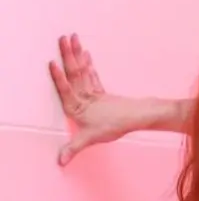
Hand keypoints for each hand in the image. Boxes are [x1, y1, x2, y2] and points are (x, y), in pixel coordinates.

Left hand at [49, 34, 135, 165]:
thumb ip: (74, 147)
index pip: (65, 91)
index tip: (53, 62)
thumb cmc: (119, 126)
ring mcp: (92, 98)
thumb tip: (59, 162)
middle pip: (73, 77)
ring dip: (76, 56)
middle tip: (63, 38)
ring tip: (72, 38)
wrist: (143, 117)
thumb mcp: (93, 137)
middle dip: (67, 57)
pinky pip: (92, 77)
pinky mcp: (102, 95)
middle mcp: (83, 103)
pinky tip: (85, 53)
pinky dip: (88, 66)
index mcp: (78, 111)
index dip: (58, 78)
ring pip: (81, 73)